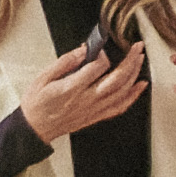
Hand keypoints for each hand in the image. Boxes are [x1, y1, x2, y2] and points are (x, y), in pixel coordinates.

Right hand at [12, 34, 150, 144]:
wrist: (34, 129)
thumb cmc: (37, 104)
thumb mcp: (43, 77)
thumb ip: (65, 62)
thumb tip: (82, 50)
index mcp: (73, 88)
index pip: (97, 67)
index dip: (102, 54)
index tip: (99, 48)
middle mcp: (87, 100)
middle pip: (117, 79)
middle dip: (130, 61)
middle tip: (137, 47)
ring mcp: (94, 109)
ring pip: (122, 92)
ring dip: (134, 74)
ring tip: (140, 59)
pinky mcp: (96, 116)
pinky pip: (120, 107)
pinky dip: (133, 96)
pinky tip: (140, 86)